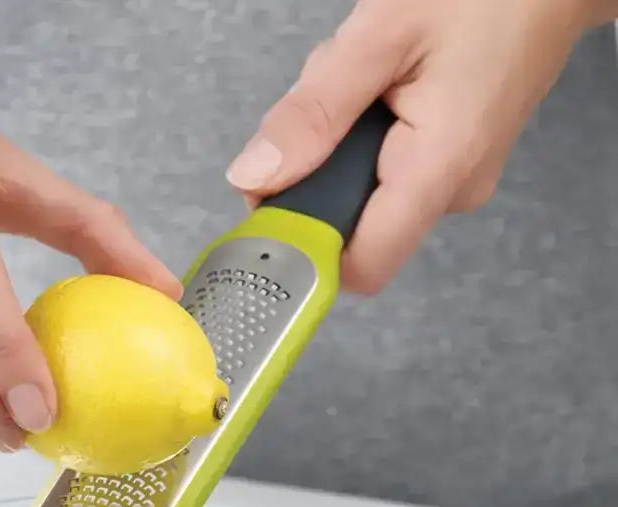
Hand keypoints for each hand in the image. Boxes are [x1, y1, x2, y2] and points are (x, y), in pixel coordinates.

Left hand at [227, 0, 599, 293]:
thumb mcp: (379, 37)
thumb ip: (313, 113)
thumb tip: (253, 177)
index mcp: (439, 168)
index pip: (360, 267)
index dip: (306, 249)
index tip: (271, 204)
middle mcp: (452, 192)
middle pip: (347, 228)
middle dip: (315, 172)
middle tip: (327, 97)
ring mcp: (454, 182)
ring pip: (360, 194)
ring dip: (336, 144)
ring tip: (364, 76)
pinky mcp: (450, 167)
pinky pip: (383, 172)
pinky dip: (361, 135)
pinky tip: (379, 85)